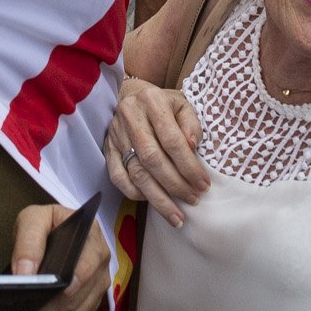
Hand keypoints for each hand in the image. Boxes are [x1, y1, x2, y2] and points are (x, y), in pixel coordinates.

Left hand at [0, 203, 111, 310]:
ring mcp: (95, 290)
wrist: (57, 233)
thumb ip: (28, 241)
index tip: (54, 293)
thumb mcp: (33, 219)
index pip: (87, 262)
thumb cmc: (46, 225)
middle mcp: (100, 266)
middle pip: (73, 300)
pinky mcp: (86, 308)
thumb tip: (25, 274)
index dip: (74, 279)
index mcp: (92, 239)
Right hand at [104, 76, 209, 224]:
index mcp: (152, 101)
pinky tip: (152, 202)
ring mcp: (116, 134)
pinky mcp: (107, 149)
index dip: (189, 166)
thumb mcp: (183, 105)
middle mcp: (131, 116)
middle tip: (193, 200)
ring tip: (176, 215)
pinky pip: (118, 177)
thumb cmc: (164, 104)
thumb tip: (192, 146)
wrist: (132, 95)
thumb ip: (191, 124)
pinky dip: (135, 193)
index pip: (172, 140)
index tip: (204, 185)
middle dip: (175, 185)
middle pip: (152, 159)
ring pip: (136, 173)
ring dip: (158, 198)